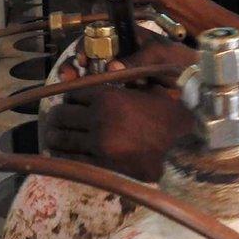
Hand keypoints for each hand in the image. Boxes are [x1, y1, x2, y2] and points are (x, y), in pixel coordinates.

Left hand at [44, 84, 192, 181]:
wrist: (184, 147)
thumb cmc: (168, 116)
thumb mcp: (145, 91)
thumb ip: (121, 84)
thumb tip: (102, 74)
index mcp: (108, 97)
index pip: (73, 94)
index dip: (69, 98)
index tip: (71, 103)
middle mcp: (100, 118)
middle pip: (62, 115)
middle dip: (57, 117)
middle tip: (55, 121)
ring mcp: (99, 143)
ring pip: (62, 137)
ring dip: (54, 136)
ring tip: (54, 137)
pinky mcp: (101, 165)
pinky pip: (71, 159)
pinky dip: (61, 156)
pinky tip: (61, 154)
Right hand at [60, 25, 196, 84]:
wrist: (197, 80)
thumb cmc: (181, 60)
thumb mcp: (160, 56)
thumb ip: (137, 59)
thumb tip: (111, 68)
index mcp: (128, 35)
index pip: (99, 33)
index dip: (86, 44)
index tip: (82, 59)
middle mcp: (120, 50)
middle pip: (89, 52)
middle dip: (75, 62)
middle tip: (68, 76)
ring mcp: (119, 68)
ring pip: (91, 70)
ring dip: (78, 78)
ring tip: (71, 88)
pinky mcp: (121, 86)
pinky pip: (102, 87)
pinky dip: (91, 92)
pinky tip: (85, 100)